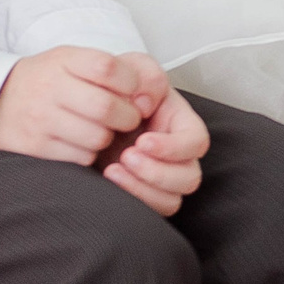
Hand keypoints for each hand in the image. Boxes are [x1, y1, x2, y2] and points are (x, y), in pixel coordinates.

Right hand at [0, 46, 163, 165]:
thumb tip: (151, 93)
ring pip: (96, 137)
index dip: (131, 83)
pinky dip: (87, 154)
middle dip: (126, 117)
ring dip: (107, 138)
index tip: (132, 92)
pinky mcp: (32, 148)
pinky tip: (79, 143)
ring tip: (99, 131)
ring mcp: (39, 120)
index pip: (110, 68)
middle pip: (106, 107)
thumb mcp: (74, 60)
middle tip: (126, 118)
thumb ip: (114, 69)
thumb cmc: (47, 80)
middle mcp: (49, 88)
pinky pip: (77, 158)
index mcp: (64, 60)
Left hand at [99, 80, 208, 215]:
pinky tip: (106, 182)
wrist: (85, 114)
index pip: (197, 143)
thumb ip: (146, 74)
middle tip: (126, 156)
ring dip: (143, 189)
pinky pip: (149, 214)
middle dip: (157, 172)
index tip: (142, 141)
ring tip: (113, 169)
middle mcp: (176, 156)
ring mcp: (160, 179)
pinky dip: (130, 202)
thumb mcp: (131, 69)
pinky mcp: (141, 195)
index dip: (174, 147)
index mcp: (180, 124)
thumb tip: (147, 102)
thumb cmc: (115, 92)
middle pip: (189, 178)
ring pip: (171, 200)